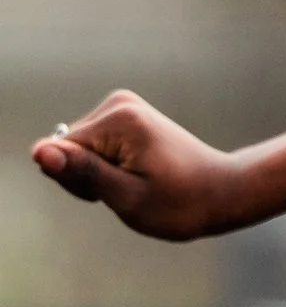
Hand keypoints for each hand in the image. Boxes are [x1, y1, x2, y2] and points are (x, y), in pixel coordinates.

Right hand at [29, 94, 246, 241]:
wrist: (223, 191)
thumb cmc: (182, 203)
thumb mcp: (128, 197)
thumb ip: (83, 173)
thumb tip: (40, 152)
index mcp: (118, 120)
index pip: (60, 153)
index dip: (80, 183)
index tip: (116, 192)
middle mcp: (118, 103)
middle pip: (69, 148)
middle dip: (89, 177)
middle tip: (131, 190)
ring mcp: (123, 107)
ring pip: (79, 149)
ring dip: (99, 174)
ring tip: (138, 182)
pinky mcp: (126, 116)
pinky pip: (94, 146)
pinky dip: (109, 166)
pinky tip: (138, 173)